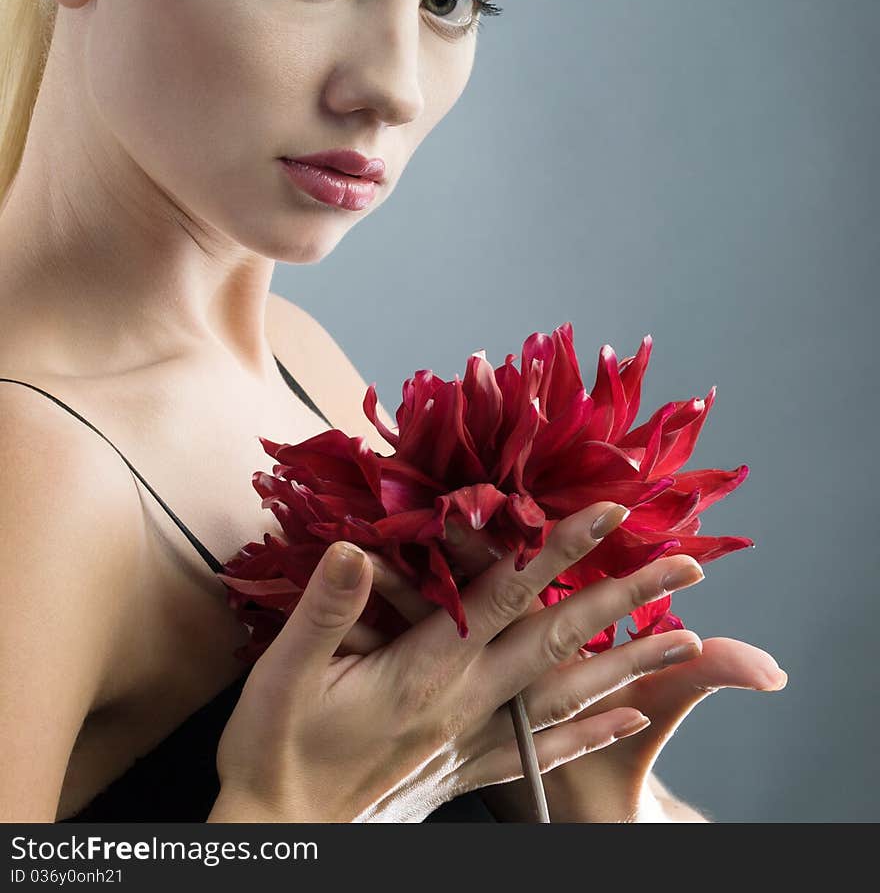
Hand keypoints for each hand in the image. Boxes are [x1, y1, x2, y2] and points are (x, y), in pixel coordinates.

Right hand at [215, 503, 705, 821]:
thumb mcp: (285, 674)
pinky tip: (626, 716)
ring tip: (685, 639)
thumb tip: (359, 547)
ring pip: (564, 695)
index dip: (555, 549)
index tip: (607, 512)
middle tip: (686, 565)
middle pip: (558, 640)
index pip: (506, 595)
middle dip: (623, 597)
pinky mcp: (464, 766)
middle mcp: (464, 703)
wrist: (281, 836)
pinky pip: (542, 749)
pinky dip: (589, 731)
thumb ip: (328, 610)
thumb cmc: (275, 752)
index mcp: (426, 671)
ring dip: (627, 662)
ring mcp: (470, 738)